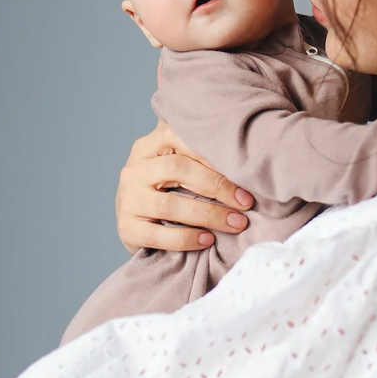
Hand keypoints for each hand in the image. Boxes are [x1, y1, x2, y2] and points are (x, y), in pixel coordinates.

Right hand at [115, 120, 254, 253]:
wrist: (134, 224)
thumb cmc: (167, 190)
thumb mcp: (176, 165)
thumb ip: (199, 153)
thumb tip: (250, 154)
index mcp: (148, 146)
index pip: (180, 138)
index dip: (213, 153)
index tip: (244, 170)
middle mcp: (134, 169)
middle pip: (177, 168)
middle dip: (217, 186)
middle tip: (245, 202)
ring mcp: (128, 199)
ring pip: (169, 205)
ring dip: (208, 215)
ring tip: (235, 223)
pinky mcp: (126, 228)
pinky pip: (158, 235)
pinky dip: (186, 239)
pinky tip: (208, 240)